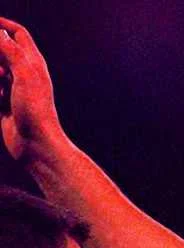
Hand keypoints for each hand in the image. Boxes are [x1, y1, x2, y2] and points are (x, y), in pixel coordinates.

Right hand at [0, 19, 67, 163]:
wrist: (36, 145)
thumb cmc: (35, 110)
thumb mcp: (23, 74)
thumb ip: (9, 50)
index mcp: (33, 63)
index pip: (18, 34)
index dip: (2, 24)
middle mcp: (25, 73)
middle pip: (1, 51)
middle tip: (0, 72)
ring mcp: (14, 89)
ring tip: (1, 90)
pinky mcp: (4, 104)